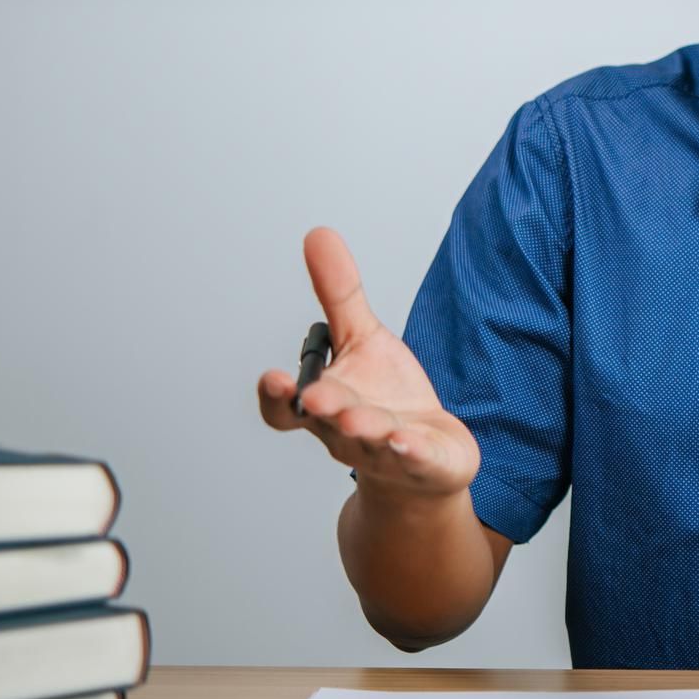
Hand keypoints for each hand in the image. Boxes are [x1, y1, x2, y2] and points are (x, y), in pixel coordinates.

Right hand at [256, 227, 480, 497]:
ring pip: (371, 444)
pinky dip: (411, 451)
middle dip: (324, 409)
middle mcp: (347, 432)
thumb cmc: (386, 396)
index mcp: (326, 403)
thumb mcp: (364, 337)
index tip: (272, 379)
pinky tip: (410, 439)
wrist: (425, 455)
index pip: (285, 409)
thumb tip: (318, 234)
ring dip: (366, 431)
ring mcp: (385, 452)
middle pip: (329, 423)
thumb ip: (339, 293)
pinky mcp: (424, 463)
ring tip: (366, 421)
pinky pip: (415, 460)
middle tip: (317, 397)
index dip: (275, 398)